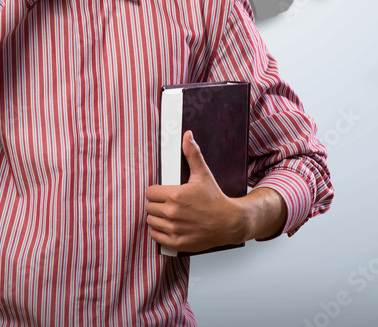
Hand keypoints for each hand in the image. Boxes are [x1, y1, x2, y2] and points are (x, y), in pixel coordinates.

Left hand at [144, 131, 245, 252]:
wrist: (228, 222)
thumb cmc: (215, 197)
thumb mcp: (203, 174)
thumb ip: (192, 153)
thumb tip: (187, 135)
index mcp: (176, 195)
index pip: (150, 192)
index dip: (155, 190)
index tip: (162, 191)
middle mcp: (173, 214)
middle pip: (149, 206)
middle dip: (155, 202)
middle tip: (166, 202)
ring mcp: (174, 230)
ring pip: (151, 221)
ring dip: (156, 217)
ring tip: (167, 213)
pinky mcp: (177, 243)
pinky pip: (155, 236)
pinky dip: (158, 231)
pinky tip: (168, 225)